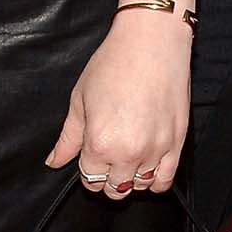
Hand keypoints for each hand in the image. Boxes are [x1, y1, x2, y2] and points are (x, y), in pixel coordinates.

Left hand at [46, 11, 192, 197]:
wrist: (150, 43)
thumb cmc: (113, 64)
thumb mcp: (80, 99)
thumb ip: (68, 137)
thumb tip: (54, 161)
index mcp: (100, 143)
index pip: (90, 179)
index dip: (87, 169)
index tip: (90, 156)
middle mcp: (128, 153)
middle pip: (114, 189)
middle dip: (107, 177)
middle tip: (108, 155)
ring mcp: (155, 150)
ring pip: (140, 186)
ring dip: (130, 178)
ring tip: (128, 156)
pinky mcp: (177, 143)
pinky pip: (165, 180)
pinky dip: (155, 180)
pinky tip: (148, 165)